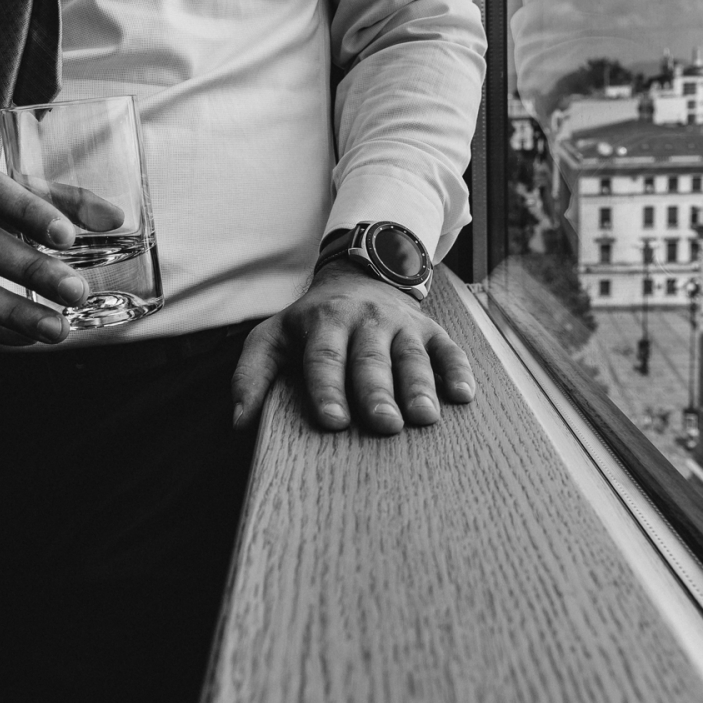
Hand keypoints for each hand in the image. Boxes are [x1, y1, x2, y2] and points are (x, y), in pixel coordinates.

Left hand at [231, 260, 476, 433]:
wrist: (359, 277)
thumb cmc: (311, 323)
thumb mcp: (274, 337)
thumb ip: (252, 375)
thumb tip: (239, 421)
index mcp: (324, 322)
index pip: (324, 357)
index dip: (328, 389)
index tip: (332, 421)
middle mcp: (365, 320)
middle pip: (370, 360)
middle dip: (377, 392)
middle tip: (384, 425)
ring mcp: (401, 324)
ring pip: (412, 356)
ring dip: (419, 386)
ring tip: (425, 417)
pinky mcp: (429, 330)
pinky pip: (448, 349)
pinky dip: (458, 370)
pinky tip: (464, 396)